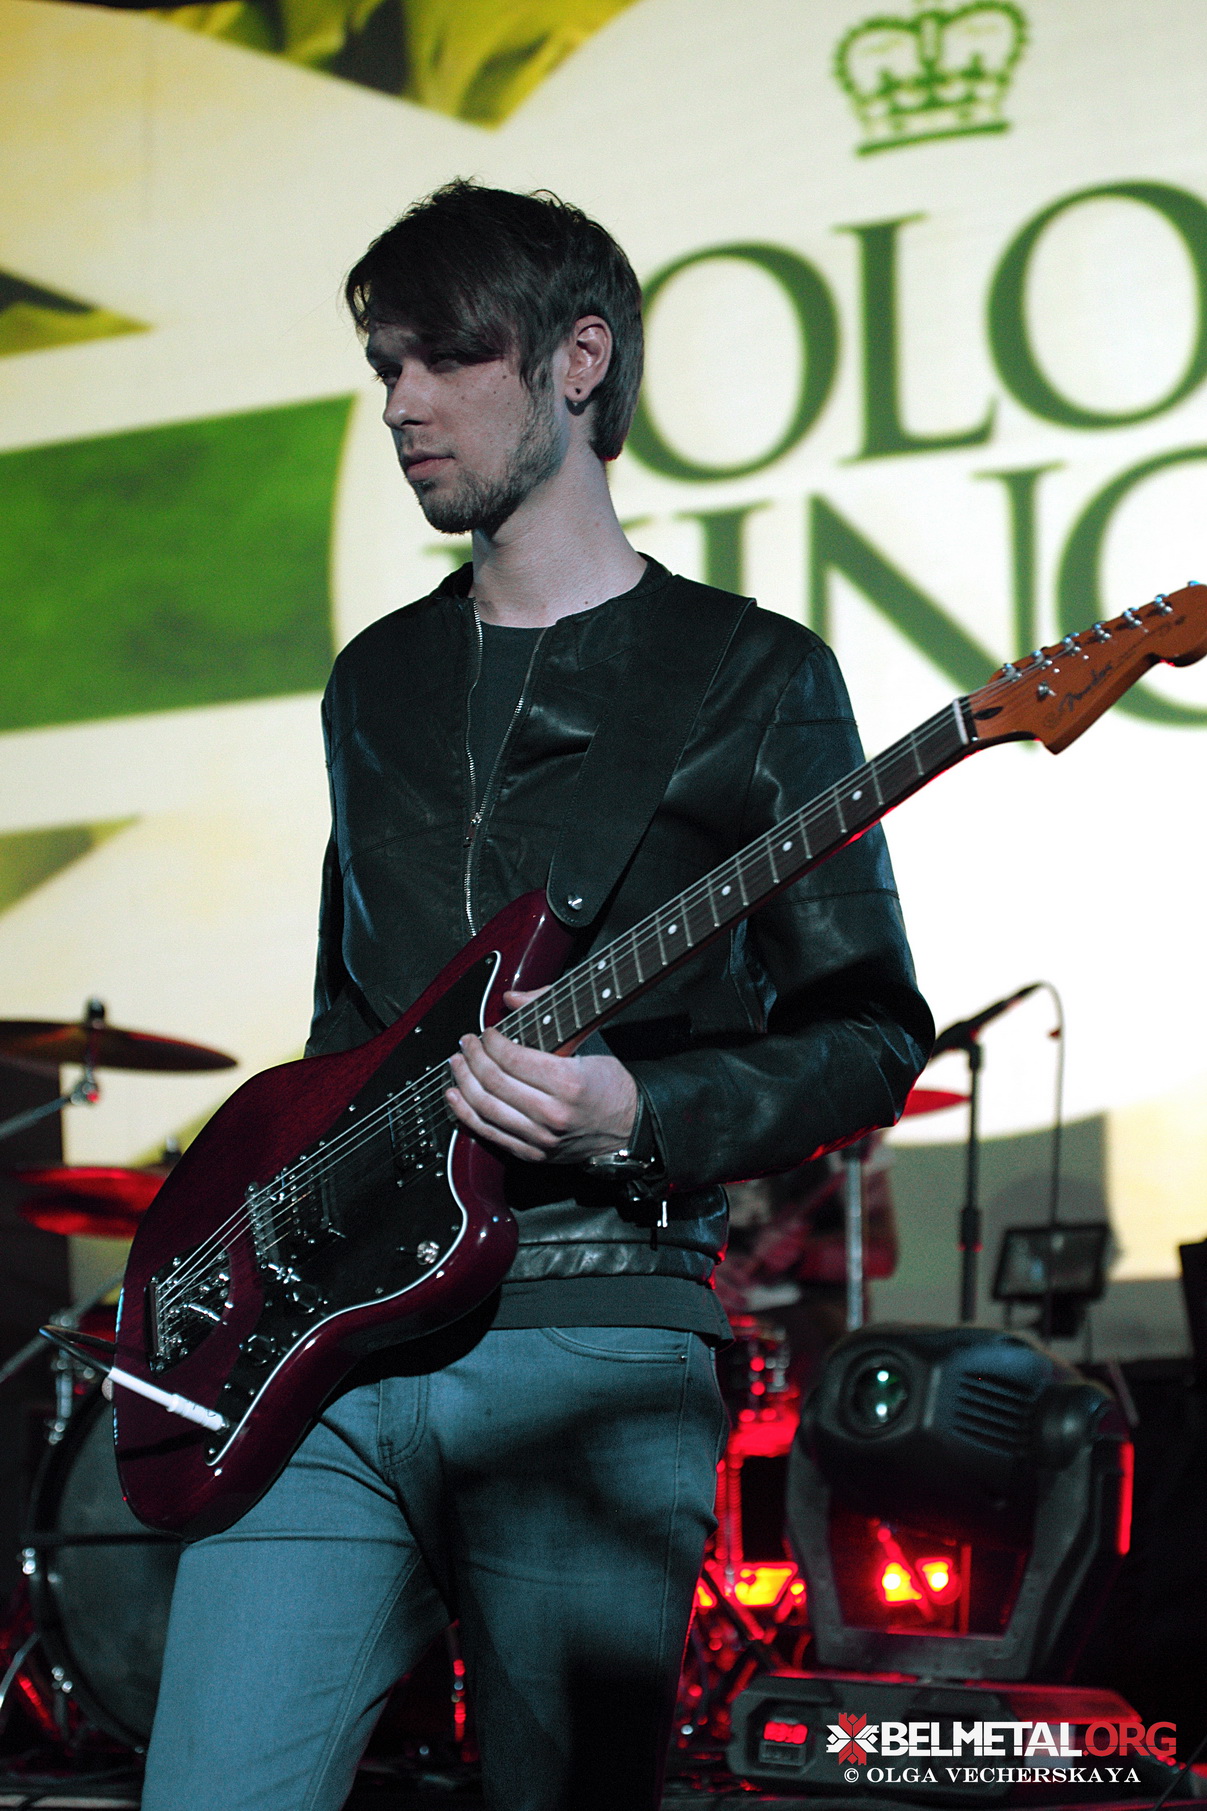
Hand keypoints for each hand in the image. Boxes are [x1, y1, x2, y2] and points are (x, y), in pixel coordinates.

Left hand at [446, 989, 638, 1163]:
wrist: (628, 1127)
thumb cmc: (609, 1083)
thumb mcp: (589, 1040)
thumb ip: (549, 1011)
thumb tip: (512, 997)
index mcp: (569, 1082)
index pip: (513, 1059)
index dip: (492, 1042)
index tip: (487, 1033)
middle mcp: (552, 1113)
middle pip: (495, 1082)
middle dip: (473, 1057)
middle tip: (466, 1042)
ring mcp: (540, 1137)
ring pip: (486, 1108)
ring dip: (464, 1082)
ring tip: (457, 1063)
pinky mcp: (532, 1154)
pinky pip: (489, 1133)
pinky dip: (465, 1113)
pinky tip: (455, 1095)